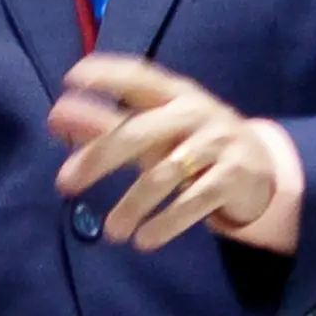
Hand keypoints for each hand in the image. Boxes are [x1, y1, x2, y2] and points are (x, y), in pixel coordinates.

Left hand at [52, 56, 300, 254]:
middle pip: (140, 132)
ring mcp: (217, 143)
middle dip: (98, 157)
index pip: (138, 76)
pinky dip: (166, 223)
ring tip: (112, 232)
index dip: (107, 75)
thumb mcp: (155, 130)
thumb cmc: (191, 143)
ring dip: (133, 206)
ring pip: (164, 175)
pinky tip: (144, 241)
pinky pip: (194, 202)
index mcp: (174, 93)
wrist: (259, 167)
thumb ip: (109, 124)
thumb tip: (56, 118)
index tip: (72, 79)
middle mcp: (195, 112)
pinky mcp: (233, 177)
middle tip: (65, 183)